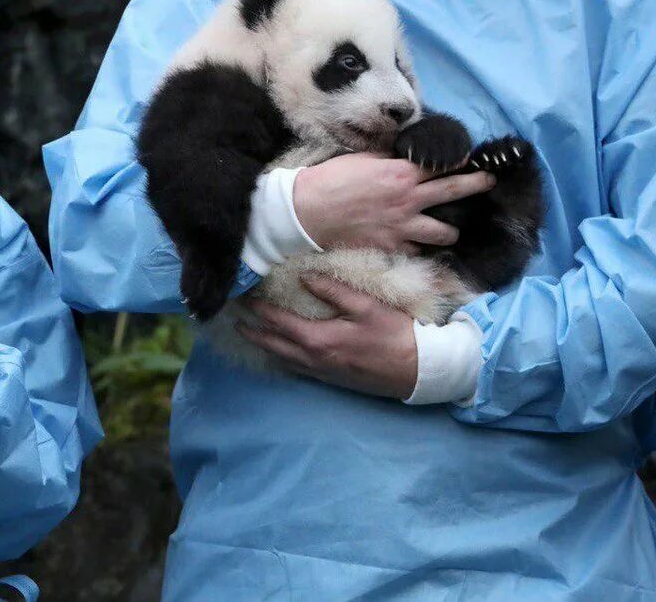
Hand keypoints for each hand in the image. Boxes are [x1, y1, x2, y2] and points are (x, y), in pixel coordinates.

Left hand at [235, 274, 417, 398]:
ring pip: (283, 360)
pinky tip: (281, 353)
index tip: (245, 298)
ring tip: (251, 334)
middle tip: (236, 320)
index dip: (260, 310)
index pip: (279, 322)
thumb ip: (334, 290)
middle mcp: (315, 360)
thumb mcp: (367, 306)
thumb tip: (305, 276)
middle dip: (253, 331)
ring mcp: (322, 373)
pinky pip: (298, 369)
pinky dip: (283, 359)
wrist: (420, 371)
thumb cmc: (396, 335)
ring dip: (265, 346)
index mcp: (319, 340)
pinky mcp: (332, 380)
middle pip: (273, 345)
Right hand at [293, 152, 494, 253]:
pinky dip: (419, 247)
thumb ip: (390, 161)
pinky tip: (418, 245)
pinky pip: (416, 250)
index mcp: (401, 174)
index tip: (470, 159)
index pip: (441, 164)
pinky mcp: (390, 247)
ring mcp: (402, 227)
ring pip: (444, 233)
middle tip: (488, 181)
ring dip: (450, 230)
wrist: (307, 211)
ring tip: (451, 229)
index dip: (459, 160)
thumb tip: (405, 158)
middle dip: (476, 184)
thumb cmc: (330, 179)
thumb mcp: (363, 159)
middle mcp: (409, 200)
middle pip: (454, 191)